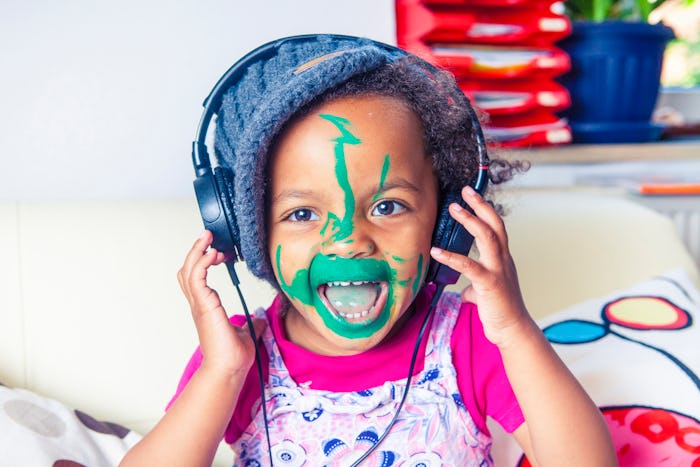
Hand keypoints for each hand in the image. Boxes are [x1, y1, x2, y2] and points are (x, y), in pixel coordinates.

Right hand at [177, 230, 265, 377]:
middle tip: (208, 237)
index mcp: (206, 307)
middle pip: (188, 270)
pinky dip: (202, 262)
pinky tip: (213, 254)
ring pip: (189, 270)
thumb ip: (252, 323)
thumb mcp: (247, 333)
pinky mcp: (204, 305)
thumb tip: (260, 318)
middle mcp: (199, 304)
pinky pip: (197, 277)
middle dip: (196, 251)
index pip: (197, 278)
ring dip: (197, 252)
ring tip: (208, 239)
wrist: (229, 368)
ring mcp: (199, 304)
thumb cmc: (233, 356)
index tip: (217, 251)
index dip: (203, 261)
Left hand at [429, 186, 530, 347]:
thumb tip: (465, 291)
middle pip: (494, 224)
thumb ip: (475, 287)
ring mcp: (498, 270)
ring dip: (470, 220)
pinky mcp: (489, 283)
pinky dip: (451, 257)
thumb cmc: (500, 311)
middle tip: (465, 191)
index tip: (473, 196)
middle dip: (480, 206)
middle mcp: (502, 260)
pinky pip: (469, 265)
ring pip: (487, 237)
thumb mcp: (485, 293)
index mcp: (502, 259)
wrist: (512, 330)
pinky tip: (436, 251)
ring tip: (454, 208)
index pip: (496, 227)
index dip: (485, 209)